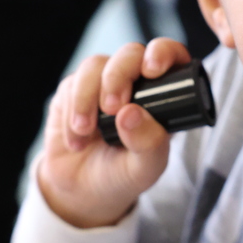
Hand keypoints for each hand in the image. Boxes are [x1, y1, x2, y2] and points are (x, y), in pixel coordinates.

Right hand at [38, 39, 191, 228]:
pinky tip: (77, 138)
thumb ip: (148, 144)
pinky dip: (73, 110)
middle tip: (112, 109)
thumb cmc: (124, 175)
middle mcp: (134, 82)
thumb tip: (130, 113)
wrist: (82, 191)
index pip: (171, 56)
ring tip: (87, 131)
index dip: (163, 52)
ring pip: (96, 64)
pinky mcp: (74, 90)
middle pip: (130, 53)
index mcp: (164, 95)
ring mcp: (102, 83)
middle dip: (118, 76)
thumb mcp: (145, 169)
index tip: (152, 70)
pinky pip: (71, 84)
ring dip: (88, 97)